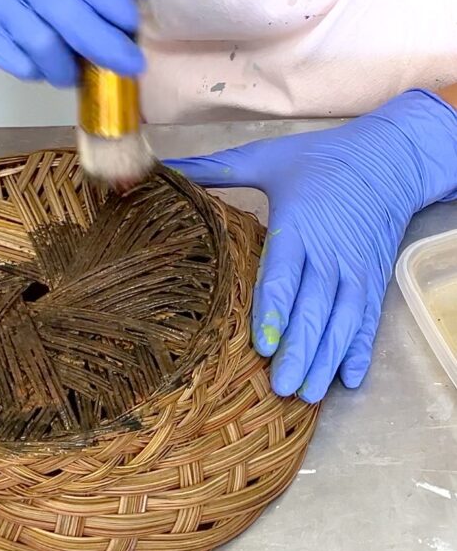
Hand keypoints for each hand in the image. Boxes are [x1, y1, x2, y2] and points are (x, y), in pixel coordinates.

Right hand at [0, 0, 147, 86]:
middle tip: (129, 66)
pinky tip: (49, 64)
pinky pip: (20, 65)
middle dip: (104, 47)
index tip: (132, 25)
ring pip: (42, 48)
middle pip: (65, 17)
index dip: (109, 0)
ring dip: (71, 68)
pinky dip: (43, 72)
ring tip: (82, 69)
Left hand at [168, 90, 456, 401]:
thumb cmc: (319, 159)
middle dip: (298, 349)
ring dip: (325, 359)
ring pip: (342, 321)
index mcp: (298, 223)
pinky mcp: (374, 279)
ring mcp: (355, 269)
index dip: (273, 311)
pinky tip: (349, 380)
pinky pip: (368, 320)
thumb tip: (161, 167)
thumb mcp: (265, 157)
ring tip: (307, 394)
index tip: (261, 344)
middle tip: (281, 387)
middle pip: (313, 308)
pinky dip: (360, 351)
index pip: (283, 274)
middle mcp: (329, 252)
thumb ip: (213, 168)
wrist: (389, 157)